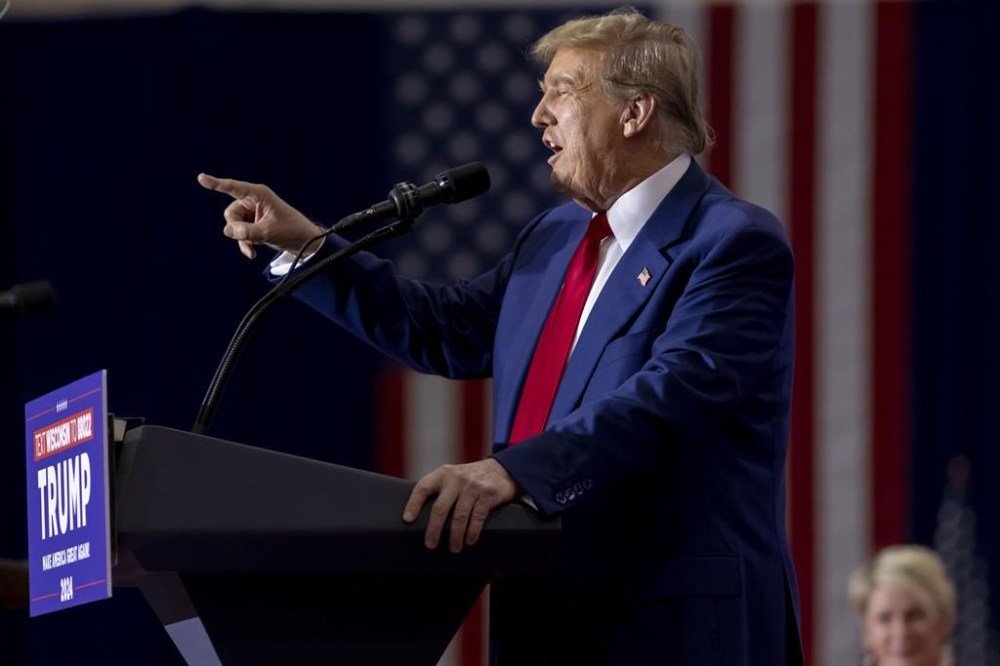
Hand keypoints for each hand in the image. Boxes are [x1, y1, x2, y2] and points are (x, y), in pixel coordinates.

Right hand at [197, 173, 323, 258]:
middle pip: (231, 213)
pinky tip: (252, 254)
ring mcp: (253, 213)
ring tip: (253, 249)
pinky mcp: (253, 223)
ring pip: (234, 225)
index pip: (234, 188)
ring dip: (241, 239)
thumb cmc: (291, 231)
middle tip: (248, 237)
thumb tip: (227, 231)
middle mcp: (254, 200)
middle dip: (236, 228)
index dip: (216, 183)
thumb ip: (247, 231)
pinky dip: (244, 243)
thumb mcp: (268, 232)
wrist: (304, 243)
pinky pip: (240, 233)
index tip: (201, 178)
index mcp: (259, 195)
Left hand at [403, 458, 518, 552]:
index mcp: (443, 474)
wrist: (501, 469)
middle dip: (434, 529)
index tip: (407, 520)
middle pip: (441, 507)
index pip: (423, 487)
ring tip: (454, 548)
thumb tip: (419, 517)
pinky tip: (469, 540)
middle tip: (430, 544)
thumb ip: (439, 489)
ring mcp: (473, 486)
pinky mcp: (488, 494)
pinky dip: (472, 531)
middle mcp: (456, 478)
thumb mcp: (453, 477)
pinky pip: (478, 517)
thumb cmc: (471, 478)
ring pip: (459, 515)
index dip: (413, 503)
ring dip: (455, 536)